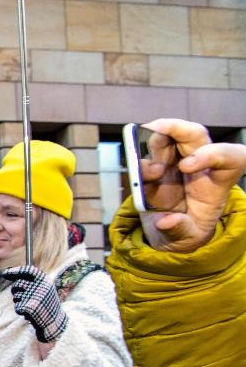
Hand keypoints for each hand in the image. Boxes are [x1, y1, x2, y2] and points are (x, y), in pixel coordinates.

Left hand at [0, 265, 66, 342]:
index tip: (4, 273)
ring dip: (20, 302)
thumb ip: (29, 281)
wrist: (54, 322)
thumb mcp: (43, 289)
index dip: (16, 271)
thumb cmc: (45, 304)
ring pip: (16, 296)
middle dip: (16, 290)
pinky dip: (20, 311)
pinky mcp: (29, 307)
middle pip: (18, 284)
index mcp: (45, 281)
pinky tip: (30, 314)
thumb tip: (7, 273)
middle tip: (24, 297)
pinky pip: (17, 307)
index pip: (28, 270)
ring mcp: (35, 297)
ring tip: (31, 307)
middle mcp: (40, 287)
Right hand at [138, 119, 245, 252]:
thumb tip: (166, 221)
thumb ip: (181, 230)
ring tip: (144, 166)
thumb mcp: (190, 238)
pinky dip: (136, 155)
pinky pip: (145, 153)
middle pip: (195, 135)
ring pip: (168, 137)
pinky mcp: (153, 167)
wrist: (169, 232)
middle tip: (153, 130)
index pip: (230, 157)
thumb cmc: (187, 232)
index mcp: (217, 181)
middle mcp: (198, 166)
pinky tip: (135, 169)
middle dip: (176, 128)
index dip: (213, 154)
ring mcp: (173, 163)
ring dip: (152, 140)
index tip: (185, 167)